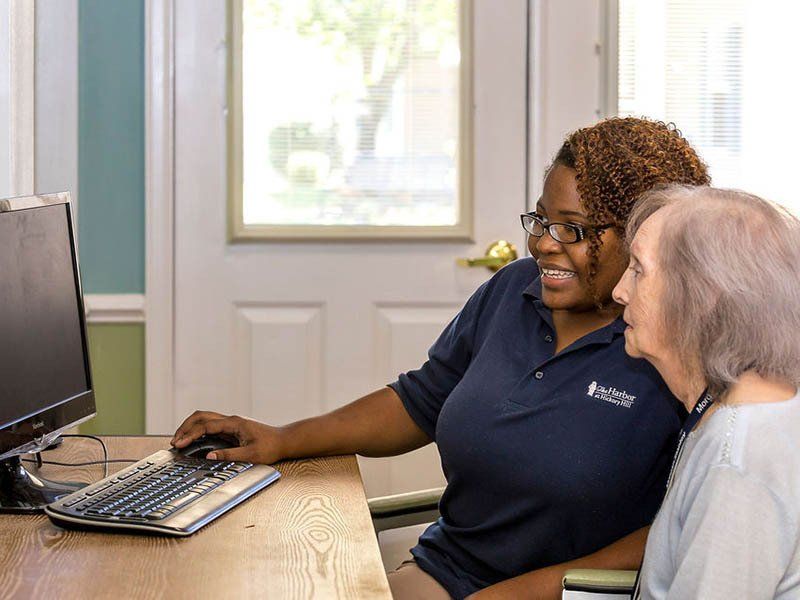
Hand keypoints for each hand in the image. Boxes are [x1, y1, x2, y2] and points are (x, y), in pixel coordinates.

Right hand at [170, 410, 285, 463]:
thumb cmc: (271, 447)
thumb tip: (209, 456)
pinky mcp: (232, 429)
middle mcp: (231, 420)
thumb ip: (229, 455)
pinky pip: (210, 426)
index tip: (179, 444)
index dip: (190, 434)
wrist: (284, 441)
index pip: (206, 426)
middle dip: (185, 427)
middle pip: (201, 416)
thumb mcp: (251, 454)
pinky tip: (193, 440)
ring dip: (191, 427)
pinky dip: (198, 430)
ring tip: (179, 439)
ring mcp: (231, 423)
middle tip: (174, 440)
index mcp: (234, 423)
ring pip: (205, 419)